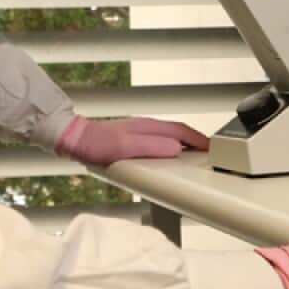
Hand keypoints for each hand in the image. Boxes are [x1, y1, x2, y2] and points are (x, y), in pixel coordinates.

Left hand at [55, 115, 208, 165]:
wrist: (75, 140)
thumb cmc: (97, 143)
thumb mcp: (126, 148)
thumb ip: (152, 148)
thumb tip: (177, 149)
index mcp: (149, 127)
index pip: (182, 131)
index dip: (199, 140)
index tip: (213, 149)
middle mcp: (147, 128)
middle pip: (178, 133)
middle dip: (195, 142)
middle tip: (208, 155)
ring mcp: (139, 134)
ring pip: (168, 138)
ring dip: (183, 147)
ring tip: (192, 160)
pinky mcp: (132, 141)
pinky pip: (158, 145)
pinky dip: (168, 151)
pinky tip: (166, 161)